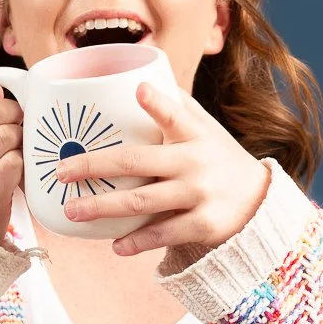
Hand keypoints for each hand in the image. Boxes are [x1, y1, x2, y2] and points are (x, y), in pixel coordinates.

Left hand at [54, 82, 270, 255]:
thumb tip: (137, 78)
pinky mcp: (203, 225)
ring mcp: (198, 195)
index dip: (157, 103)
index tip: (140, 92)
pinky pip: (162, 234)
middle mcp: (195, 162)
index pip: (175, 114)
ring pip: (142, 202)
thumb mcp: (206, 128)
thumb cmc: (218, 157)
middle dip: (95, 166)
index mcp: (194, 133)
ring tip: (73, 211)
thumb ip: (176, 107)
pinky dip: (137, 241)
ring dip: (103, 208)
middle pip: (137, 162)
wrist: (260, 201)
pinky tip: (115, 245)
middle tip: (62, 172)